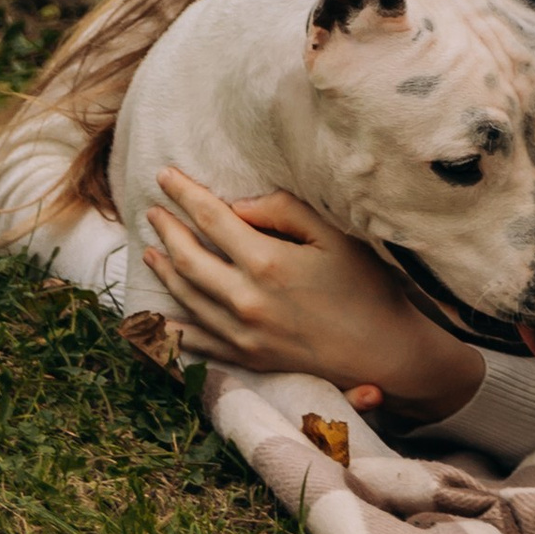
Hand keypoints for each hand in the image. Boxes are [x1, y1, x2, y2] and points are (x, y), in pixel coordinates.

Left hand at [136, 167, 480, 417]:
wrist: (383, 353)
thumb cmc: (366, 287)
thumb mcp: (335, 236)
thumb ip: (285, 212)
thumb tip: (239, 206)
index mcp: (267, 263)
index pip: (212, 218)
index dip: (185, 194)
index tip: (165, 175)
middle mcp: (245, 300)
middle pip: (189, 258)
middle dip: (167, 230)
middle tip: (153, 211)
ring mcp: (242, 333)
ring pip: (186, 297)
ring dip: (164, 271)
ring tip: (150, 252)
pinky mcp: (247, 357)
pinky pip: (198, 341)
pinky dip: (174, 327)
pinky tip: (160, 316)